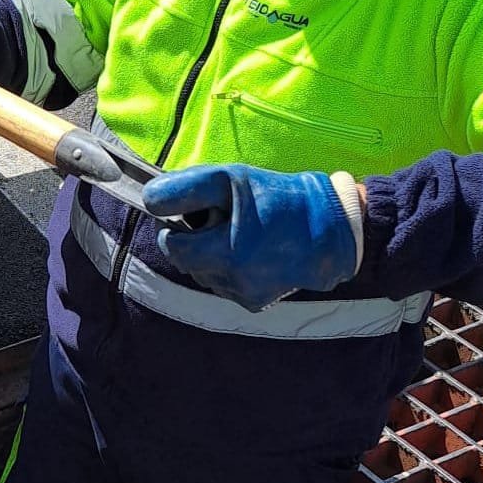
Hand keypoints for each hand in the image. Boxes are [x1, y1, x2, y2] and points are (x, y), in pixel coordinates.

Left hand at [141, 164, 360, 311]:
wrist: (334, 230)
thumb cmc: (281, 199)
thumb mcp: (232, 179)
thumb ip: (185, 188)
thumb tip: (149, 200)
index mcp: (226, 253)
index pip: (172, 247)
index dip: (174, 229)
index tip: (190, 214)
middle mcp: (232, 281)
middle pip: (186, 262)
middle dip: (194, 241)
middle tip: (219, 220)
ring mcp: (243, 295)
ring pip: (204, 274)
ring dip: (209, 255)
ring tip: (237, 234)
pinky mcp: (255, 303)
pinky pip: (224, 284)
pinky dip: (227, 268)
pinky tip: (248, 251)